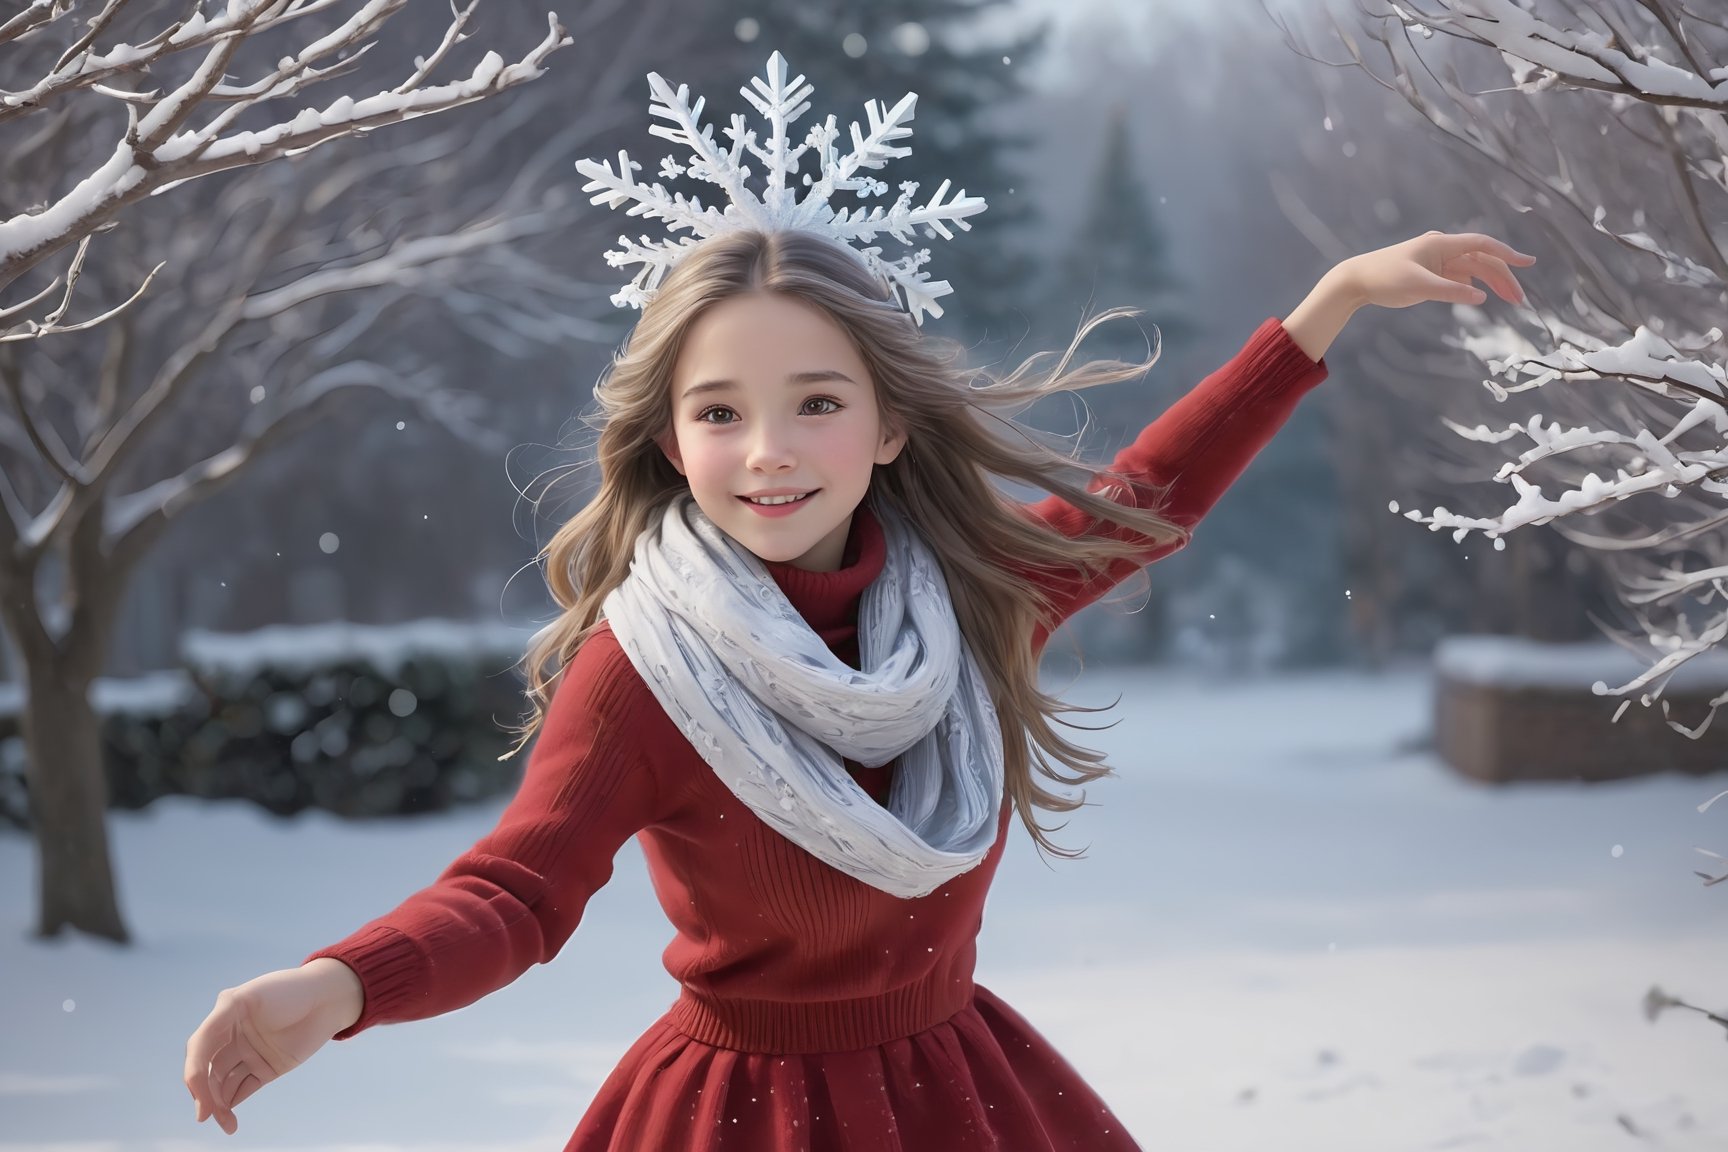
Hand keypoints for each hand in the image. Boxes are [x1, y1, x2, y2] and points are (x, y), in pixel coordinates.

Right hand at [183, 961, 358, 1134]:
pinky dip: (233, 1103)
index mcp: (224, 1017)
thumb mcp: (252, 995)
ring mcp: (249, 1054)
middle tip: (206, 1116)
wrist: (328, 997)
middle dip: (204, 1094)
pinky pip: (243, 1089)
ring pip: (224, 1084)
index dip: (195, 1073)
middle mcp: (232, 1037)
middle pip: (208, 1071)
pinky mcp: (266, 1068)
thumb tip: (200, 1041)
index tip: (200, 1095)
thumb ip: (225, 1013)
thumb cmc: (290, 989)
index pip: (199, 1049)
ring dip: (219, 1104)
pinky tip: (229, 1117)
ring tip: (226, 1124)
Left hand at [1334, 230, 1535, 310]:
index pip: (1483, 245)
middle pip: (1482, 261)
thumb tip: (1481, 296)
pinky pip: (1459, 278)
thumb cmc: (1384, 279)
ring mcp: (1438, 261)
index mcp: (1442, 245)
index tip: (1528, 263)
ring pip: (1473, 270)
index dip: (1507, 254)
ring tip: (1510, 301)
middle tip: (1519, 300)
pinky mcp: (1432, 273)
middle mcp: (1443, 250)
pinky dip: (1472, 287)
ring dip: (1491, 284)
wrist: (1356, 281)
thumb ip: (1451, 292)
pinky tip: (1481, 297)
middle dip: (1503, 278)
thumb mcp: (1419, 287)